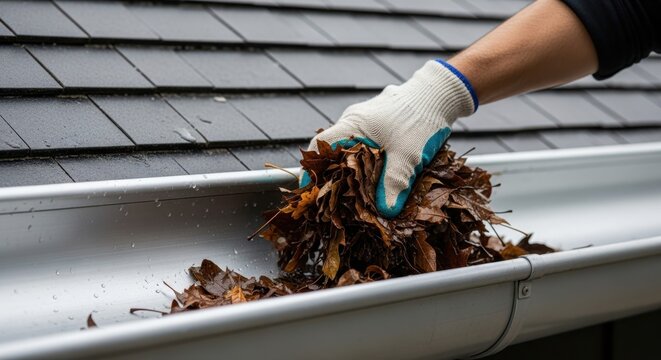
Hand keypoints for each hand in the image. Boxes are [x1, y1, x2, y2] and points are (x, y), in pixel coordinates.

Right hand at [302, 60, 476, 217]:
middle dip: (330, 172)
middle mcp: (354, 120)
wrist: (440, 93)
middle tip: (331, 196)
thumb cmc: (420, 118)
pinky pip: (362, 142)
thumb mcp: (407, 156)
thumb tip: (385, 212)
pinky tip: (371, 174)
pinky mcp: (379, 122)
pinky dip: (362, 159)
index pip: (320, 147)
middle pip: (332, 149)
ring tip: (350, 190)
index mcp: (353, 124)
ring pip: (349, 146)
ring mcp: (366, 119)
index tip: (310, 190)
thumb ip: (394, 183)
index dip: (312, 169)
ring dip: (348, 166)